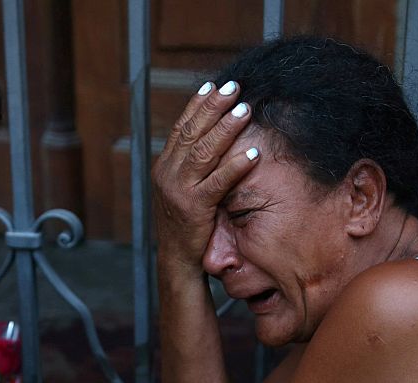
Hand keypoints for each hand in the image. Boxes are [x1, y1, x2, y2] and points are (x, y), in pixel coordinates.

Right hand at [152, 80, 258, 274]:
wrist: (177, 261)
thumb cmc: (187, 225)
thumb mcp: (184, 190)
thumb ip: (193, 166)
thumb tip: (212, 137)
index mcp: (164, 167)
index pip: (180, 127)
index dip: (197, 105)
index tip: (213, 85)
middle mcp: (168, 174)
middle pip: (191, 132)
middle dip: (213, 107)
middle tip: (234, 87)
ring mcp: (178, 190)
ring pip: (203, 151)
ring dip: (225, 128)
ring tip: (245, 110)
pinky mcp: (193, 208)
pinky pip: (217, 181)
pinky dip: (236, 165)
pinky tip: (253, 152)